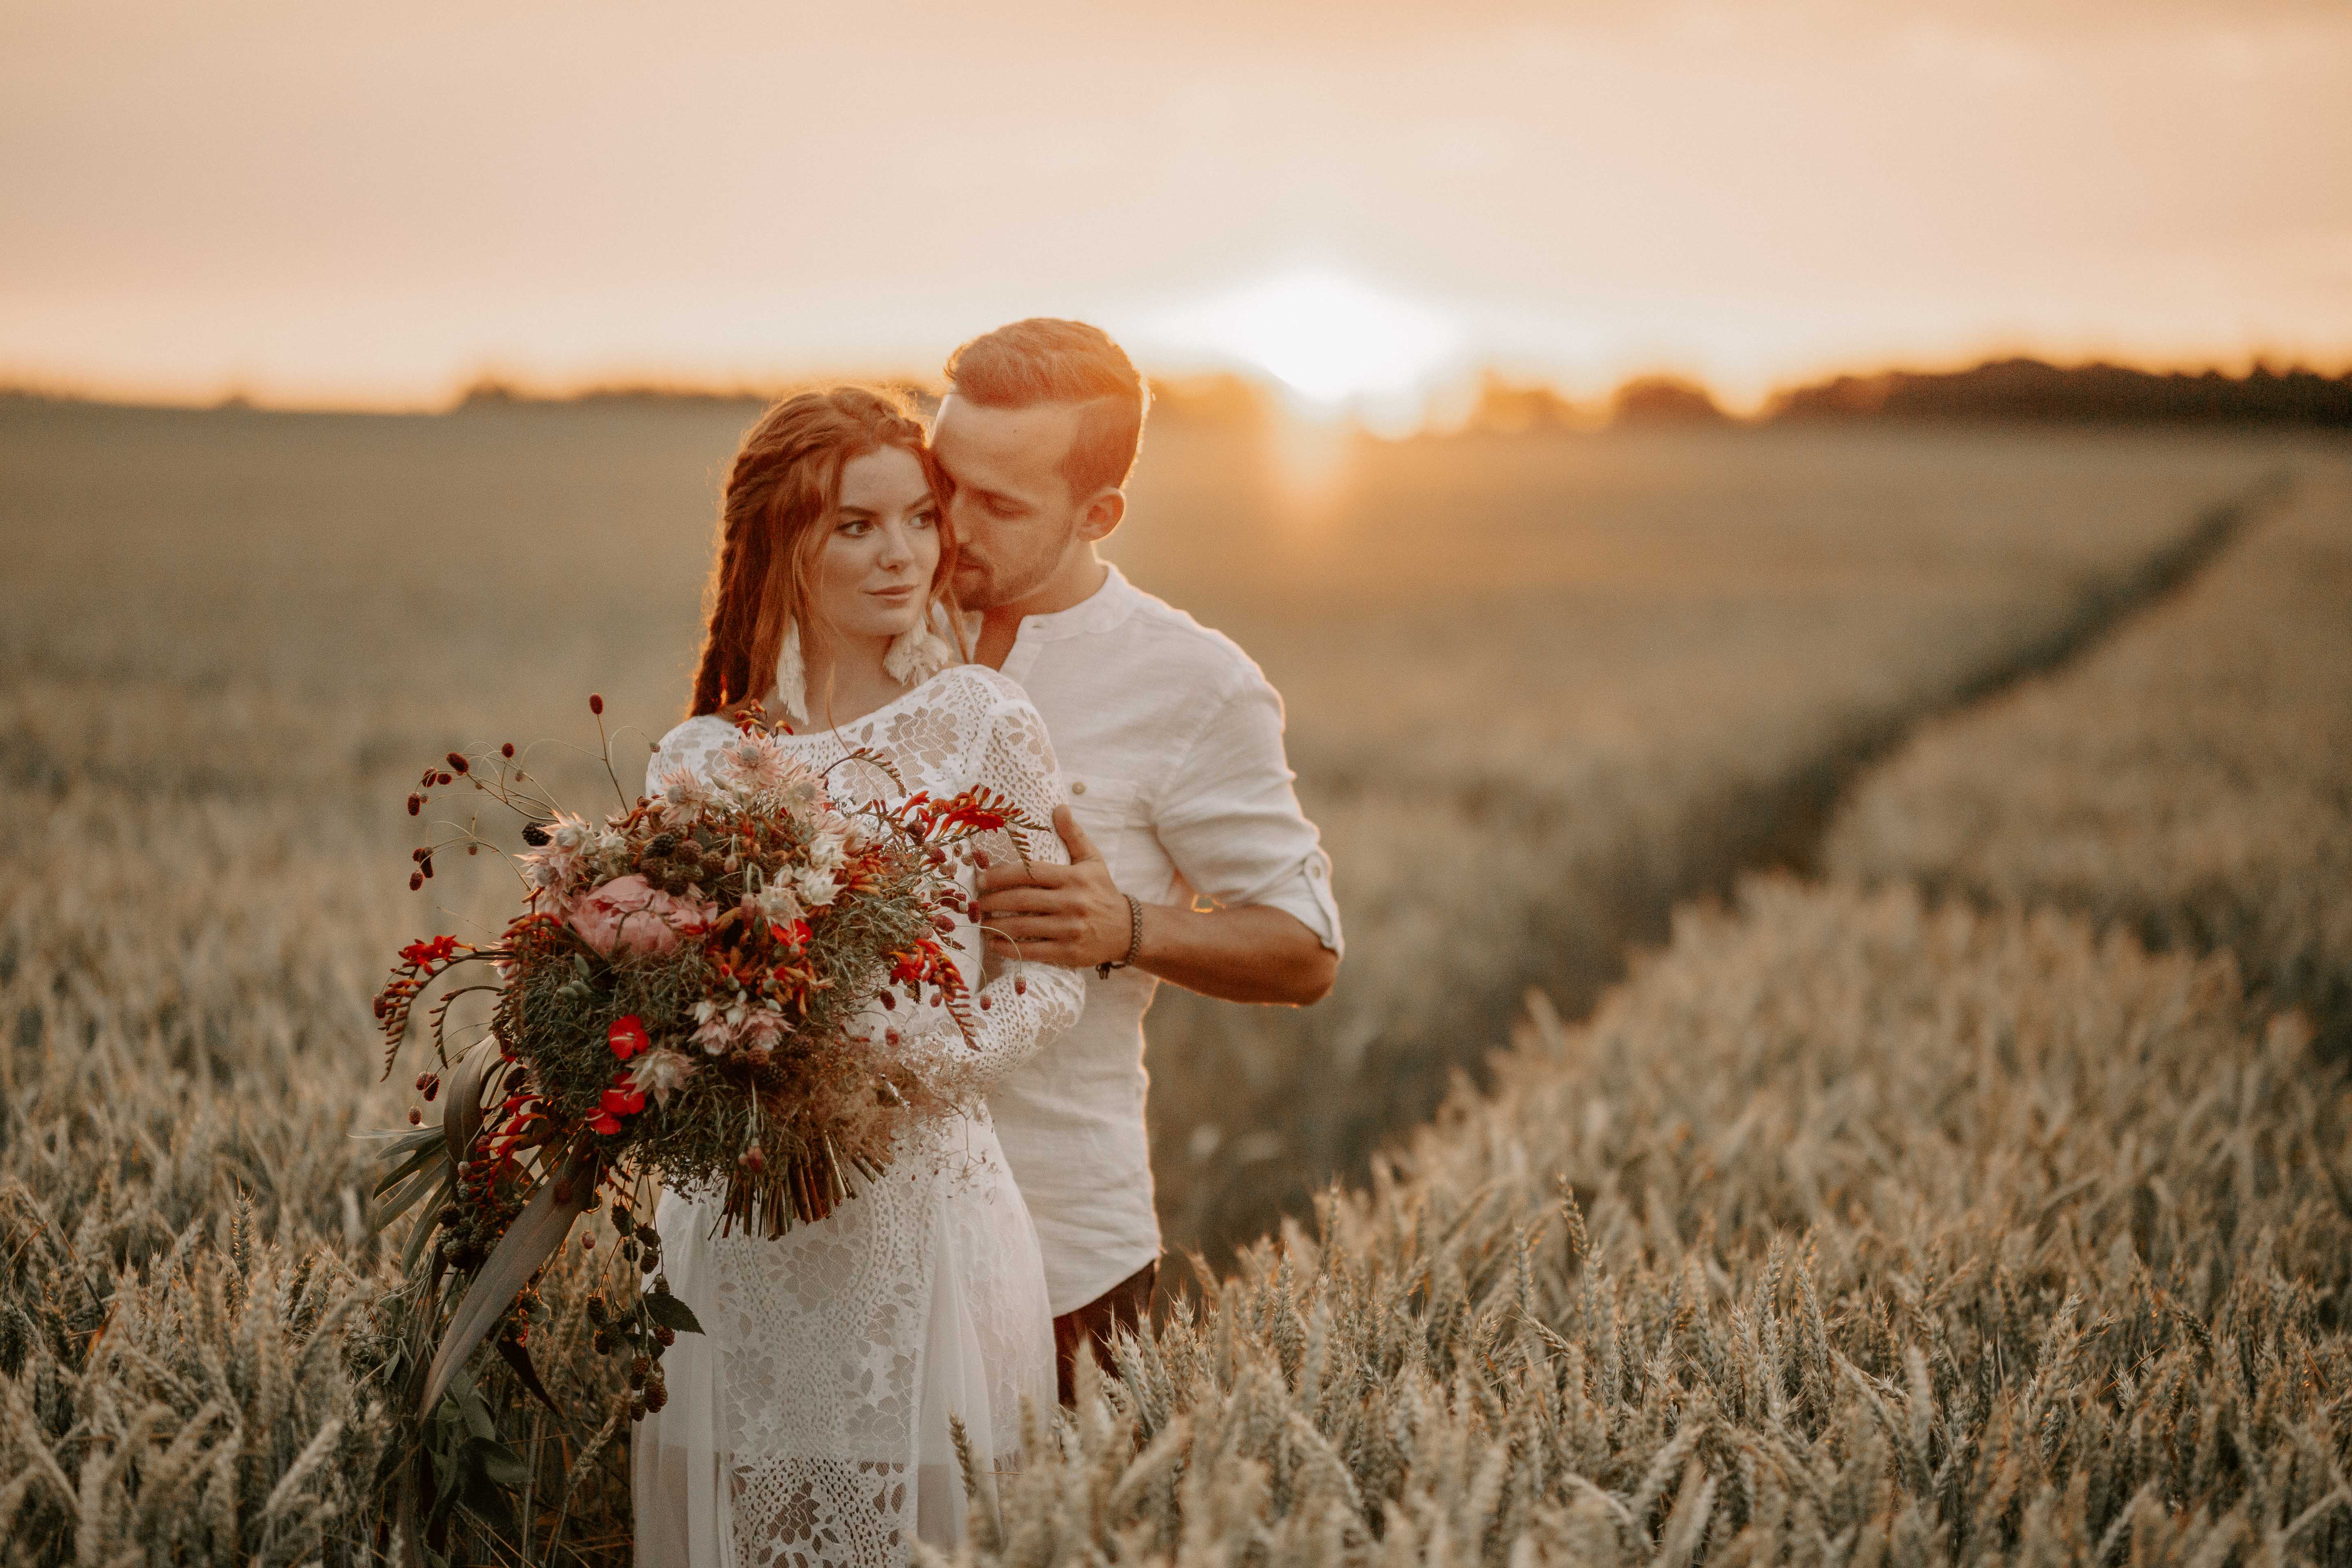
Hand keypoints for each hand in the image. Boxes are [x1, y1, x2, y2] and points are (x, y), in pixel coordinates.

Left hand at [974, 806, 1136, 969]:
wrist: (1127, 930)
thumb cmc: (1102, 891)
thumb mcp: (1093, 860)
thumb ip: (1073, 835)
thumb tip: (1059, 807)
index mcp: (1073, 877)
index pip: (1031, 873)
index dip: (1002, 875)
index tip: (982, 878)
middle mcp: (1071, 903)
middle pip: (1022, 900)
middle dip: (993, 901)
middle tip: (976, 901)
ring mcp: (1070, 929)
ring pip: (1023, 927)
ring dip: (996, 925)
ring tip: (982, 921)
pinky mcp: (1069, 952)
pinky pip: (1032, 951)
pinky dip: (1010, 948)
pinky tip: (995, 943)